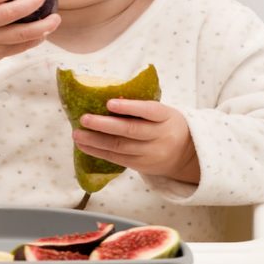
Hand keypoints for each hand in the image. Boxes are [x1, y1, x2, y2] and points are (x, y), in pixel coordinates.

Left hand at [73, 99, 200, 183]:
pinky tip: (85, 146)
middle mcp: (160, 136)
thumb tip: (105, 97)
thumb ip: (141, 107)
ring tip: (77, 134)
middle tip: (84, 118)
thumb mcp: (163, 112)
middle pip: (131, 131)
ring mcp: (150, 154)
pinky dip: (99, 152)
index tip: (109, 102)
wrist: (186, 154)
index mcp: (166, 117)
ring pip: (120, 147)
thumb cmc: (166, 124)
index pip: (149, 110)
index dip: (129, 107)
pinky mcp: (141, 166)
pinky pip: (117, 159)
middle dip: (104, 125)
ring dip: (95, 141)